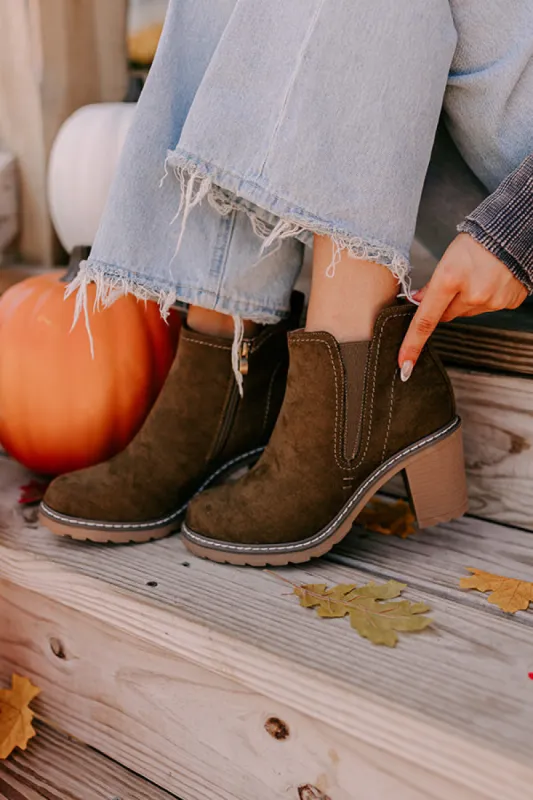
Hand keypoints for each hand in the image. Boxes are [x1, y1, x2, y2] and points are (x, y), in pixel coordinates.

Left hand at [399, 233, 527, 379]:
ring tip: (478, 276)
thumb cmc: (478, 241)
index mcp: (450, 279)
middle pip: (448, 315)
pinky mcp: (508, 303)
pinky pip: (488, 308)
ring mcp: (492, 300)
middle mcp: (472, 293)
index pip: (425, 320)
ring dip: (468, 300)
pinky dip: (487, 297)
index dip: (412, 344)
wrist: (514, 233)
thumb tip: (418, 302)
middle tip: (457, 282)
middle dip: (447, 303)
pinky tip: (492, 280)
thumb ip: (433, 285)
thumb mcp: (448, 258)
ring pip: (468, 312)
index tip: (404, 364)